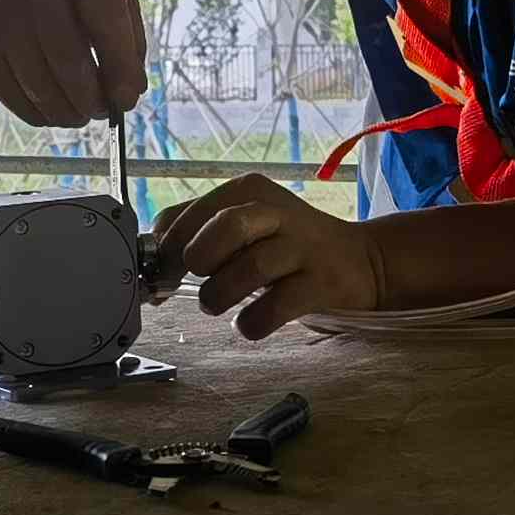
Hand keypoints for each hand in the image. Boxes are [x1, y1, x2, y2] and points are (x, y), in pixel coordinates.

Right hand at [0, 0, 145, 125]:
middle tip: (103, 110)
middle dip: (93, 98)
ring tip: (79, 113)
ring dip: (67, 112)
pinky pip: (12, 96)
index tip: (127, 98)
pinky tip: (52, 109)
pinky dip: (39, 113)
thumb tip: (131, 91)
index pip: (105, 22)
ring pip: (40, 86)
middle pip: (69, 61)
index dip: (121, 67)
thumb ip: (125, 33)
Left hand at [149, 175, 390, 337]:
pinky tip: (250, 323)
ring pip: (249, 268)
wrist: (364, 261)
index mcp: (249, 191)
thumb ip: (197, 234)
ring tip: (219, 305)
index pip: (189, 213)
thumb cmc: (288, 247)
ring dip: (220, 296)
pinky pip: (275, 308)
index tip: (165, 274)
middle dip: (199, 262)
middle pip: (224, 228)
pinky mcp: (323, 282)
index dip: (166, 250)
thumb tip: (150, 268)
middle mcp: (277, 211)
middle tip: (202, 281)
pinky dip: (252, 323)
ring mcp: (303, 247)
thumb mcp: (246, 225)